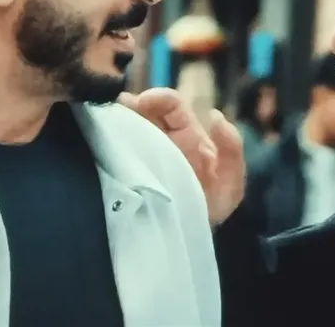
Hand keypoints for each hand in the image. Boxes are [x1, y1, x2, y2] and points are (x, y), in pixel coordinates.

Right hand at [118, 88, 244, 226]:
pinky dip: (107, 137)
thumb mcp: (229, 184)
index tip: (143, 102)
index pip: (171, 106)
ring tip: (109, 119)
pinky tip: (103, 135)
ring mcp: (141, 152)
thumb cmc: (209, 208)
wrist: (187, 236)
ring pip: (126, 126)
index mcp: (186, 134)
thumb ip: (232, 149)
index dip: (159, 98)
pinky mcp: (125, 168)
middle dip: (131, 105)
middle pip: (143, 111)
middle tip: (120, 108)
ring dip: (118, 119)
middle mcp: (161, 138)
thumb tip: (214, 116)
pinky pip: (114, 149)